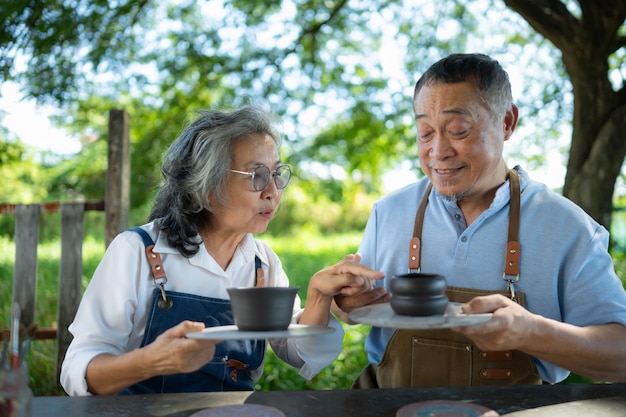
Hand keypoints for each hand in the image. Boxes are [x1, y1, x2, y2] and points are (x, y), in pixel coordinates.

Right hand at [86, 320, 219, 394]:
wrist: (151, 363)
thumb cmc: (160, 346)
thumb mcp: (171, 332)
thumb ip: (186, 327)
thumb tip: (201, 326)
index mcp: (181, 349)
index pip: (202, 342)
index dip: (212, 337)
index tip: (218, 333)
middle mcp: (186, 360)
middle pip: (207, 348)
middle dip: (209, 340)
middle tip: (204, 334)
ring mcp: (189, 366)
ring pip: (208, 355)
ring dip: (208, 346)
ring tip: (201, 340)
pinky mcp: (190, 370)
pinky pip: (204, 360)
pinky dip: (206, 353)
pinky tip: (200, 348)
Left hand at [299, 253, 385, 325]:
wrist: (321, 284)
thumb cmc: (324, 283)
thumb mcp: (332, 283)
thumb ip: (347, 280)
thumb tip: (361, 280)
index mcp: (346, 265)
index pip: (361, 269)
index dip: (372, 273)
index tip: (382, 275)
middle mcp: (353, 266)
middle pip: (364, 281)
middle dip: (353, 290)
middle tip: (341, 290)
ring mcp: (356, 272)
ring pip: (364, 286)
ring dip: (353, 291)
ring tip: (342, 290)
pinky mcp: (357, 278)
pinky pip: (362, 288)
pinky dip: (354, 291)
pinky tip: (346, 290)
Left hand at [451, 294, 537, 351]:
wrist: (528, 334)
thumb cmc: (516, 316)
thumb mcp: (502, 301)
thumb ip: (482, 302)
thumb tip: (464, 308)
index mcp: (502, 323)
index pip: (480, 326)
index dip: (464, 323)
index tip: (453, 318)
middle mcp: (496, 337)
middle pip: (470, 328)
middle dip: (463, 319)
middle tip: (464, 311)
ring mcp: (490, 345)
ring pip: (468, 332)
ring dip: (468, 324)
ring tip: (478, 317)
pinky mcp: (486, 348)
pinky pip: (472, 336)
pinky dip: (472, 329)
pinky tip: (480, 324)